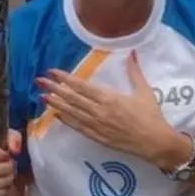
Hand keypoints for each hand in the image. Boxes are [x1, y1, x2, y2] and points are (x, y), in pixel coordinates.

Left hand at [36, 51, 175, 163]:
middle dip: (54, 88)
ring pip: (72, 112)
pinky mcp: (97, 137)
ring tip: (42, 96)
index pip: (81, 86)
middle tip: (39, 81)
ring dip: (56, 104)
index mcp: (109, 97)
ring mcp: (96, 125)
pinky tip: (56, 115)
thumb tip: (132, 53)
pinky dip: (66, 120)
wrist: (155, 142)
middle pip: (72, 98)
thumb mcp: (144, 91)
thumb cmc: (151, 116)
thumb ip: (135, 72)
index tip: (53, 72)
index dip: (65, 78)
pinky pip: (78, 127)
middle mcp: (99, 111)